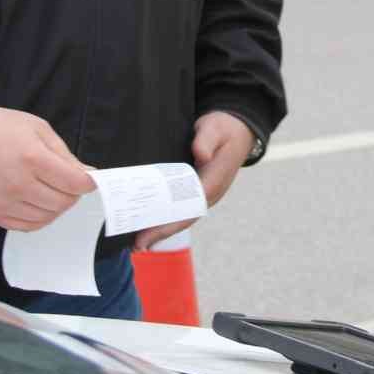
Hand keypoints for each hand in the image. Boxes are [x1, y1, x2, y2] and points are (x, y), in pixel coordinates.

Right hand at [0, 106, 94, 231]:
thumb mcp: (37, 128)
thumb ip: (64, 153)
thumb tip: (87, 174)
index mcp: (33, 158)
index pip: (74, 183)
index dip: (88, 182)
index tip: (90, 179)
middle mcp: (20, 184)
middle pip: (63, 202)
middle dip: (73, 193)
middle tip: (69, 182)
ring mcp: (6, 203)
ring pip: (48, 217)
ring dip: (57, 206)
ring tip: (51, 190)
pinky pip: (28, 226)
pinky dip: (40, 217)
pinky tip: (38, 202)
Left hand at [133, 111, 255, 250]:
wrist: (237, 128)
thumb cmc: (224, 128)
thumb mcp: (215, 129)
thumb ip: (206, 140)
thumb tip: (200, 155)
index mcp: (213, 183)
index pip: (188, 209)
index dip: (168, 224)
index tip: (148, 236)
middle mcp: (208, 194)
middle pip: (182, 219)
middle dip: (160, 232)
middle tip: (136, 245)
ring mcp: (204, 193)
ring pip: (181, 216)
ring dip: (161, 228)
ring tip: (139, 240)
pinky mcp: (198, 189)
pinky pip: (180, 207)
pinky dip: (165, 216)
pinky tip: (150, 220)